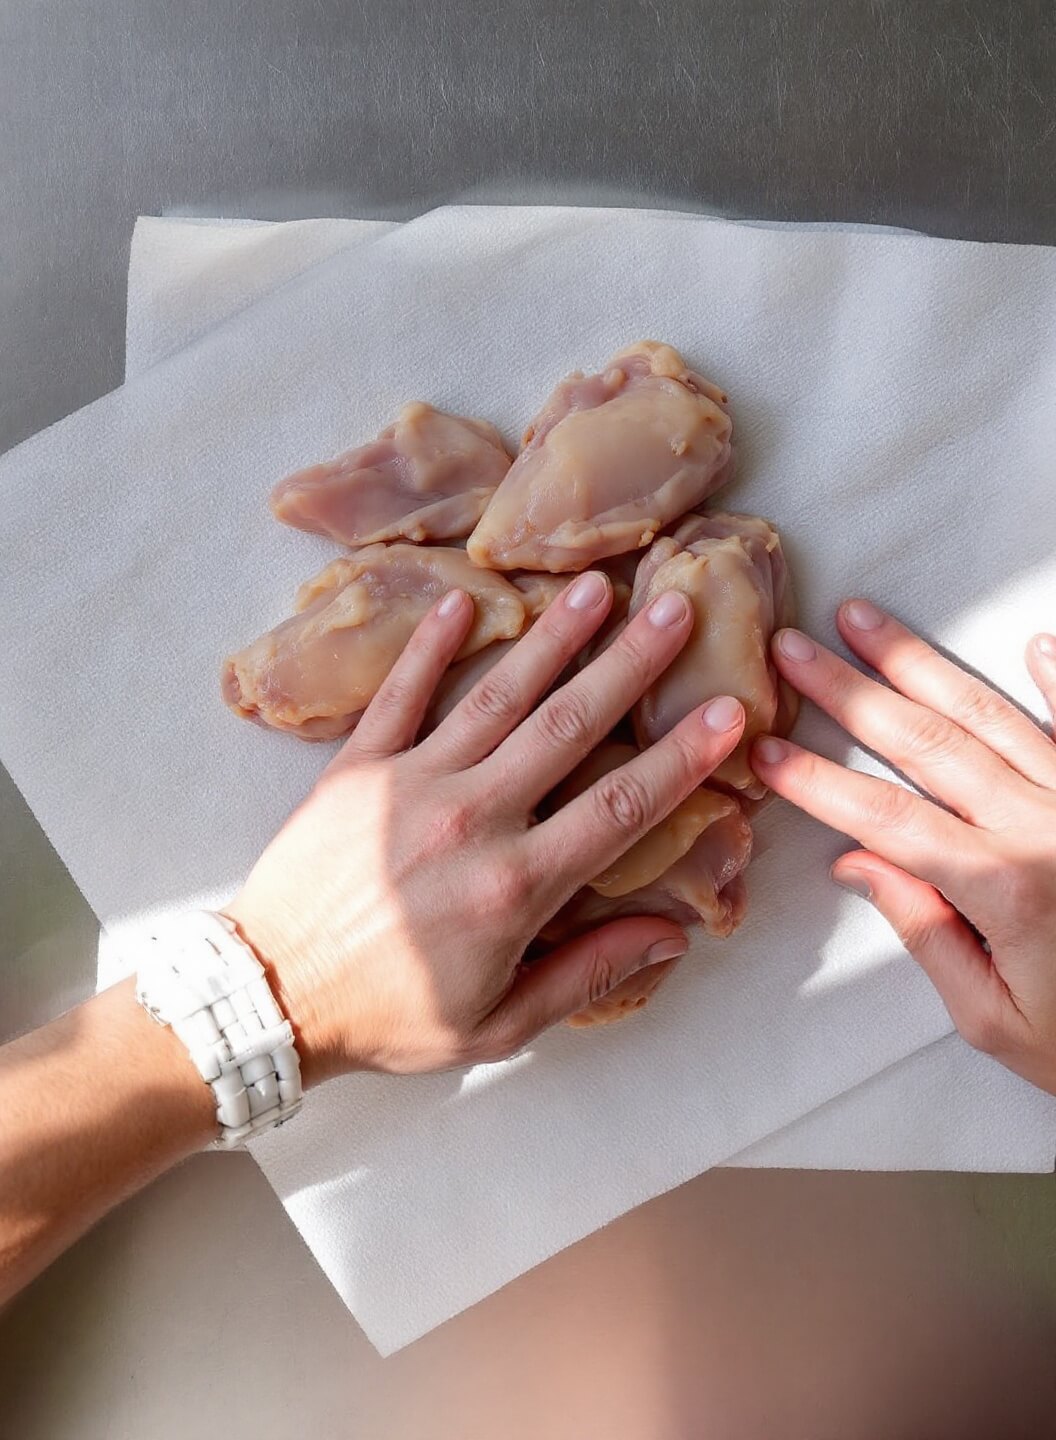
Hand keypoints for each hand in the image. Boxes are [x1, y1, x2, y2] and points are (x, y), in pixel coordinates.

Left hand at [225, 571, 744, 1082]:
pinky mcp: (356, 766)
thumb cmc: (390, 1018)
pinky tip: (464, 599)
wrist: (271, 997)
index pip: (620, 808)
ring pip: (497, 695)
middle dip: (629, 665)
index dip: (682, 759)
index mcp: (515, 887)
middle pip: (569, 726)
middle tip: (674, 610)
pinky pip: (400, 693)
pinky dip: (431, 645)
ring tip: (597, 589)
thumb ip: (587, 975)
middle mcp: (472, 819)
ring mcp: (411, 783)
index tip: (728, 713)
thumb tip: (672, 935)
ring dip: (553, 638)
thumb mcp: (498, 1025)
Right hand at [751, 602, 1055, 1095]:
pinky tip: (1036, 642)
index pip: (886, 818)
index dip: (818, 782)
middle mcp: (1043, 826)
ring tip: (864, 620)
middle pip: (926, 743)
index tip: (767, 750)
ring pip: (990, 716)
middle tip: (794, 648)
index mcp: (1004, 886)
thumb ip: (927, 933)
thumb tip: (857, 866)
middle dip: (850, 691)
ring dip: (919, 664)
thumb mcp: (994, 1019)